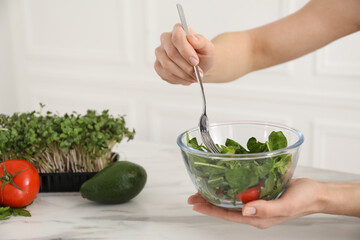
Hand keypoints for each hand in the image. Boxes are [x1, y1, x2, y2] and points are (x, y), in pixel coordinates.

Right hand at [154, 23, 214, 84]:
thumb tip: (191, 38)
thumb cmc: (203, 55)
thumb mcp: (208, 48)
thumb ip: (201, 41)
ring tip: (194, 77)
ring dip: (183, 74)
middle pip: (171, 53)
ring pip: (167, 65)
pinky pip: (165, 74)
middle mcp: (166, 39)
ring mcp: (160, 52)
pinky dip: (178, 79)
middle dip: (186, 66)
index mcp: (178, 30)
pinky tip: (186, 78)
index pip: (177, 36)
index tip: (195, 61)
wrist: (200, 66)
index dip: (185, 50)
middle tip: (197, 73)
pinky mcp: (158, 65)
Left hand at [188, 178, 323, 228]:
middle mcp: (254, 212)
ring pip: (230, 201)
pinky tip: (223, 182)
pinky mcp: (259, 194)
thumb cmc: (303, 200)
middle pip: (225, 209)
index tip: (194, 204)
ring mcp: (256, 203)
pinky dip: (228, 188)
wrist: (315, 194)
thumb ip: (267, 209)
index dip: (210, 210)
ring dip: (215, 195)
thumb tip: (245, 212)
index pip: (227, 215)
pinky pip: (239, 192)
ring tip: (201, 190)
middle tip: (191, 196)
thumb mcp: (287, 205)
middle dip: (207, 203)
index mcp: (257, 218)